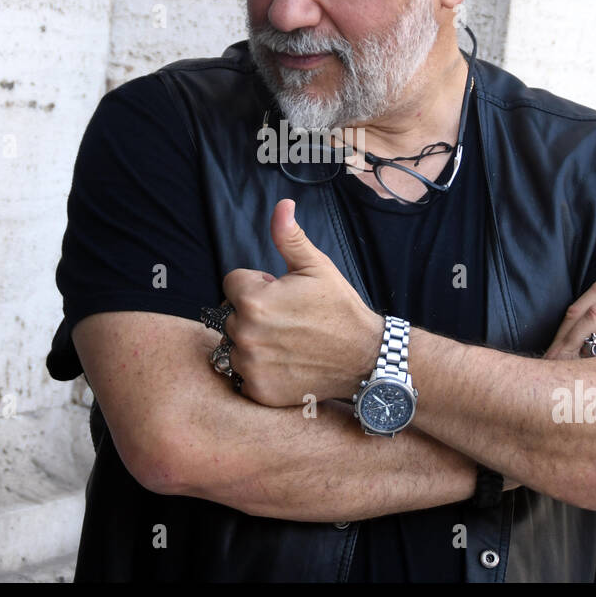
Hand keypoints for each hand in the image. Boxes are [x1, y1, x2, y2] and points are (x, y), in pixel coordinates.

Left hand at [222, 199, 382, 406]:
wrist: (364, 357)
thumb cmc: (340, 309)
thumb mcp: (316, 267)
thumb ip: (289, 237)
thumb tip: (282, 205)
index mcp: (254, 300)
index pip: (233, 283)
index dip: (257, 284)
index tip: (281, 294)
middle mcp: (245, 334)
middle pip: (231, 314)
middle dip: (252, 312)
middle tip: (287, 318)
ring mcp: (250, 366)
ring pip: (235, 344)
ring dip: (253, 341)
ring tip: (287, 341)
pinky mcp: (258, 390)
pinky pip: (244, 373)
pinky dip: (260, 369)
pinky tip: (286, 363)